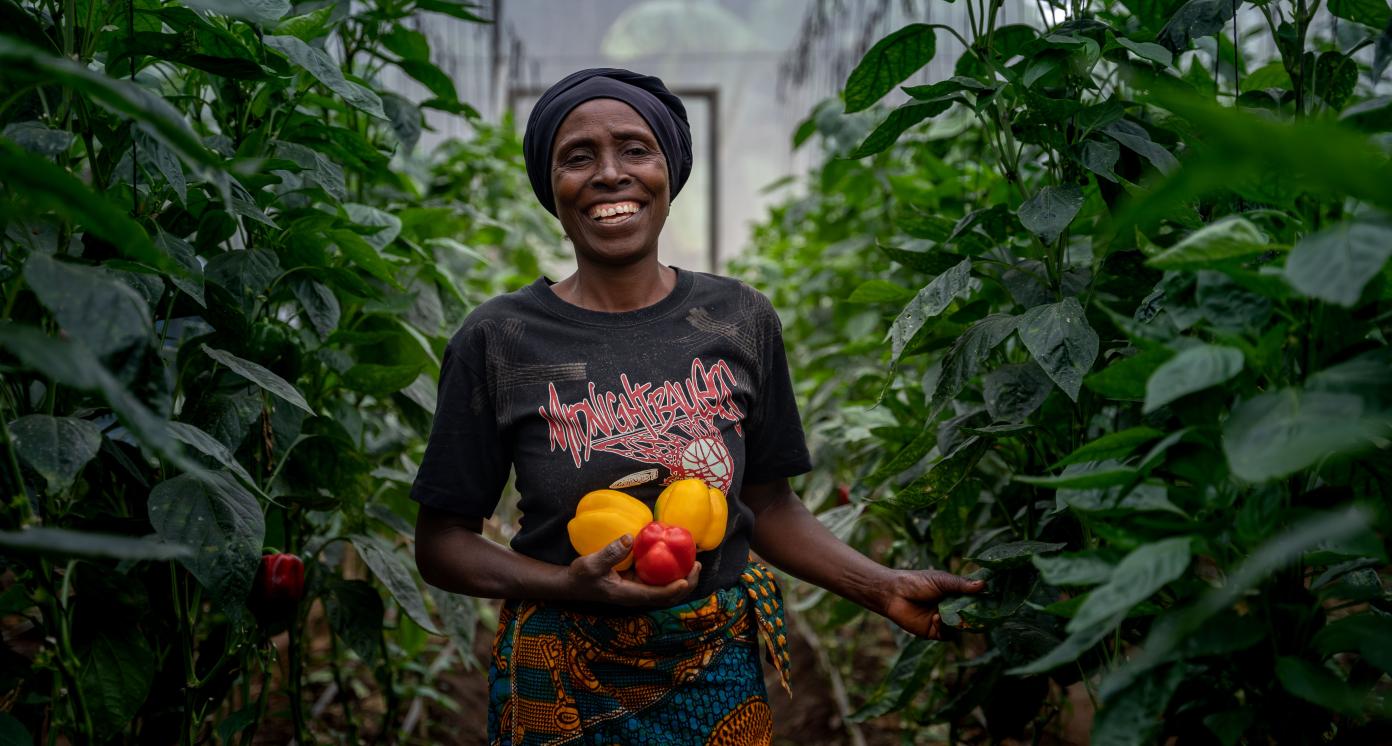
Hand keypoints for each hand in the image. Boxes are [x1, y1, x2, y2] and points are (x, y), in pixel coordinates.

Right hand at [566, 535, 701, 606]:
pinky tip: (675, 556)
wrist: (572, 584)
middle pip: (668, 596)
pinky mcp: (637, 582)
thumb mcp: (590, 564)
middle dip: (686, 583)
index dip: (673, 588)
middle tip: (697, 565)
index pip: (657, 595)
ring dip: (682, 578)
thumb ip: (609, 553)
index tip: (686, 577)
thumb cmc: (581, 576)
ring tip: (694, 562)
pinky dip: (671, 571)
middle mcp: (637, 595)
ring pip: (667, 589)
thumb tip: (629, 538)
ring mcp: (638, 589)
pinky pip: (659, 580)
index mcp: (629, 595)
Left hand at [877, 569, 985, 639]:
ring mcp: (944, 621)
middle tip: (979, 613)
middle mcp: (952, 609)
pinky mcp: (934, 632)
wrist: (894, 593)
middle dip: (975, 616)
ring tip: (956, 615)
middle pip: (970, 616)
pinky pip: (947, 635)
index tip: (994, 602)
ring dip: (960, 623)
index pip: (975, 600)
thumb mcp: (942, 580)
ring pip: (960, 628)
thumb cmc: (917, 582)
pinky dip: (944, 628)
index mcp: (956, 595)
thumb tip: (984, 585)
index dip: (983, 602)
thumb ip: (961, 585)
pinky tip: (936, 617)